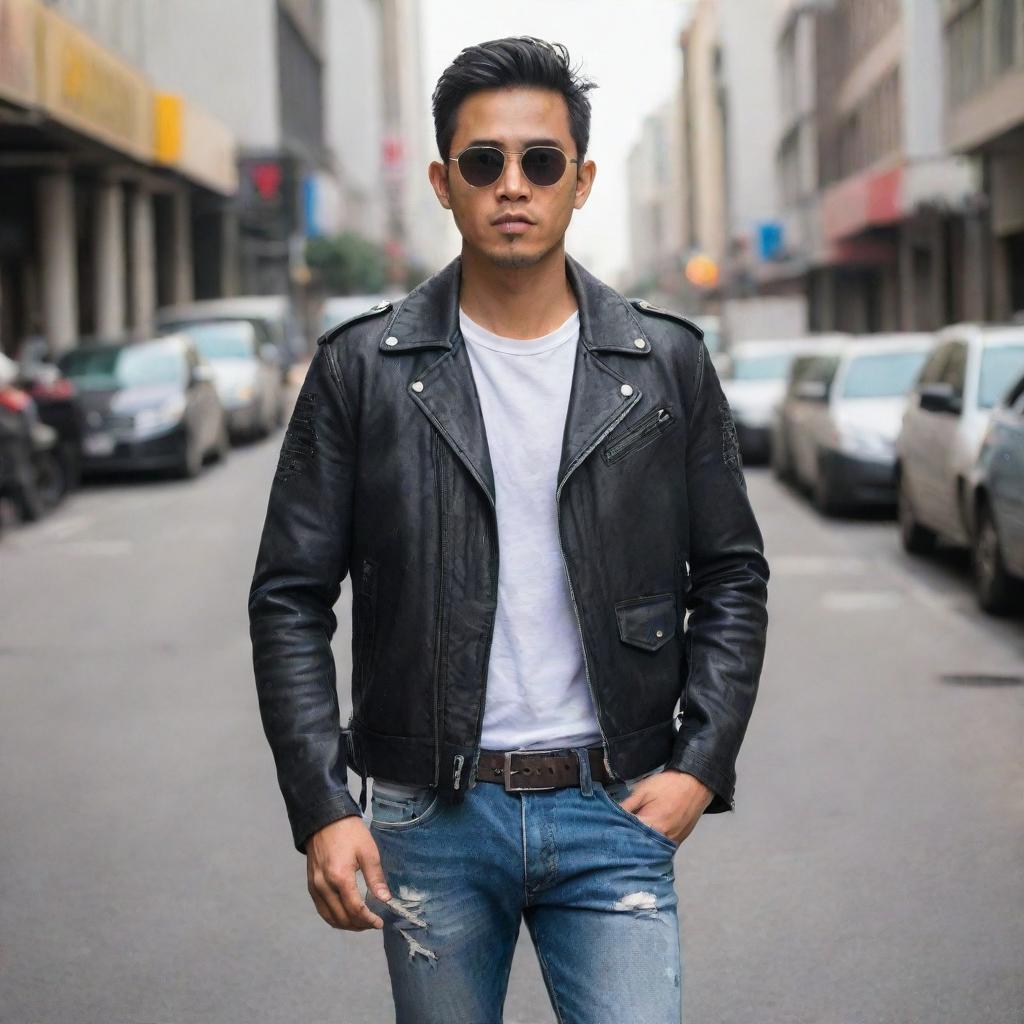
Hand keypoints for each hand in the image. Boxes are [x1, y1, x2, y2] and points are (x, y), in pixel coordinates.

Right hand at [305, 816, 392, 930]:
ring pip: (329, 917)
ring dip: (346, 925)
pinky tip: (345, 916)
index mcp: (340, 877)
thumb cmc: (349, 832)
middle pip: (342, 917)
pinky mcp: (311, 885)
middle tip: (372, 924)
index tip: (379, 923)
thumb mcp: (368, 851)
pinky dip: (334, 918)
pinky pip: (321, 909)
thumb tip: (385, 899)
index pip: (355, 909)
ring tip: (361, 923)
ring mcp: (315, 887)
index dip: (368, 920)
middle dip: (359, 925)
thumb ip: (376, 877)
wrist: (325, 819)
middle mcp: (324, 886)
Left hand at [619, 769, 714, 846]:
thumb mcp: (643, 790)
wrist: (696, 784)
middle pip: (640, 849)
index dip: (616, 836)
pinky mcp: (679, 841)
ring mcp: (673, 842)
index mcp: (652, 825)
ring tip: (628, 843)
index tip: (606, 836)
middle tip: (614, 841)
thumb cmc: (668, 785)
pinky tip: (644, 843)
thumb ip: (627, 805)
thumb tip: (610, 815)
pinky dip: (653, 847)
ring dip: (640, 848)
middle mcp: (663, 839)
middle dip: (627, 845)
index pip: (629, 838)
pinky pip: (662, 849)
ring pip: (652, 852)